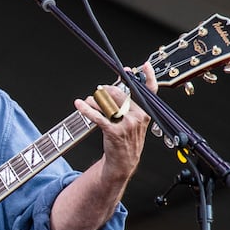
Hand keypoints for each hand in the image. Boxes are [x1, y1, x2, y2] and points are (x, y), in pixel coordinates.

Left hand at [74, 62, 155, 186]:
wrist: (124, 162)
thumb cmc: (127, 139)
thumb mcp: (134, 121)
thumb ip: (129, 103)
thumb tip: (118, 83)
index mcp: (145, 112)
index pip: (149, 91)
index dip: (146, 77)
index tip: (140, 67)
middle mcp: (137, 117)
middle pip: (119, 93)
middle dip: (105, 90)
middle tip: (99, 91)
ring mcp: (126, 125)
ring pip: (106, 103)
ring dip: (94, 100)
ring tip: (89, 102)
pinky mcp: (113, 131)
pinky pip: (97, 116)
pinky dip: (86, 109)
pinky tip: (80, 105)